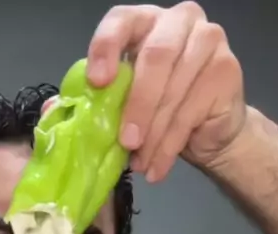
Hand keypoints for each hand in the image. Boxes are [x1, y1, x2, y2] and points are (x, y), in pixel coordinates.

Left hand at [87, 2, 245, 180]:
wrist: (208, 130)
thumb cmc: (157, 110)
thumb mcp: (120, 103)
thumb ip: (89, 101)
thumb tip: (51, 111)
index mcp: (144, 22)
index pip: (122, 20)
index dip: (107, 47)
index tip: (97, 82)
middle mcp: (179, 22)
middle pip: (156, 57)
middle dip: (137, 105)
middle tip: (125, 142)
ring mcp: (208, 42)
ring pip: (174, 91)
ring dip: (153, 136)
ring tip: (139, 165)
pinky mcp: (225, 71)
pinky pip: (191, 113)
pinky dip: (169, 147)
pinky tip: (156, 168)